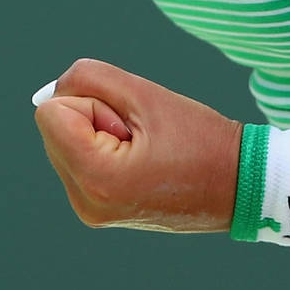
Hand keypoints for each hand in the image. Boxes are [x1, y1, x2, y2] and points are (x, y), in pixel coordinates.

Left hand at [33, 58, 241, 233]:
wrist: (238, 185)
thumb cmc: (200, 138)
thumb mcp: (144, 94)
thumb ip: (88, 79)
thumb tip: (50, 93)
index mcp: (95, 178)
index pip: (51, 112)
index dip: (93, 103)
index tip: (132, 123)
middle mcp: (85, 202)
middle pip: (54, 128)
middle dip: (93, 119)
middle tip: (142, 136)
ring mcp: (90, 211)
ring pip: (64, 143)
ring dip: (97, 135)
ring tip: (144, 150)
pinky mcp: (97, 211)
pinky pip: (78, 161)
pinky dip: (101, 152)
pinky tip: (140, 162)